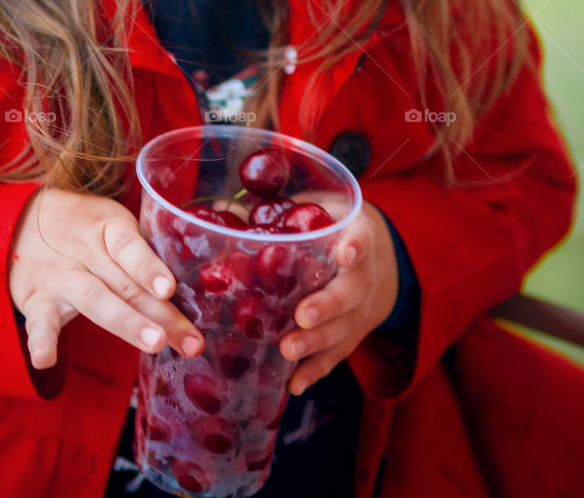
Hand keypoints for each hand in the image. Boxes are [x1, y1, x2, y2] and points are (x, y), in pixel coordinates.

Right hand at [8, 187, 204, 370]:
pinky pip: (39, 321)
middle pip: (125, 284)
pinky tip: (45, 360)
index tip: (169, 288)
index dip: (149, 267)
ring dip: (125, 322)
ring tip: (153, 343)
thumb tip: (192, 294)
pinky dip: (40, 341)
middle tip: (188, 340)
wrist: (20, 220)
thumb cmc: (85, 228)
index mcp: (108, 228)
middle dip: (159, 313)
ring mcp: (61, 276)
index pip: (130, 247)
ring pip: (95, 300)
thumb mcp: (113, 226)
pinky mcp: (38, 300)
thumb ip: (143, 255)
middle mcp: (85, 250)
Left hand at [278, 202, 399, 394]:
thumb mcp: (313, 210)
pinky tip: (294, 383)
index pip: (362, 238)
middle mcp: (366, 273)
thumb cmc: (328, 227)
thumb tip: (222, 209)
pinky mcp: (353, 333)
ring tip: (288, 351)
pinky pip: (338, 354)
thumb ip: (276, 210)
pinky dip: (317, 369)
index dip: (355, 246)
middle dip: (328, 305)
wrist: (370, 256)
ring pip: (346, 327)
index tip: (344, 253)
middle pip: (353, 291)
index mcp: (357, 234)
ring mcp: (363, 308)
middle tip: (301, 316)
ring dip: (318, 341)